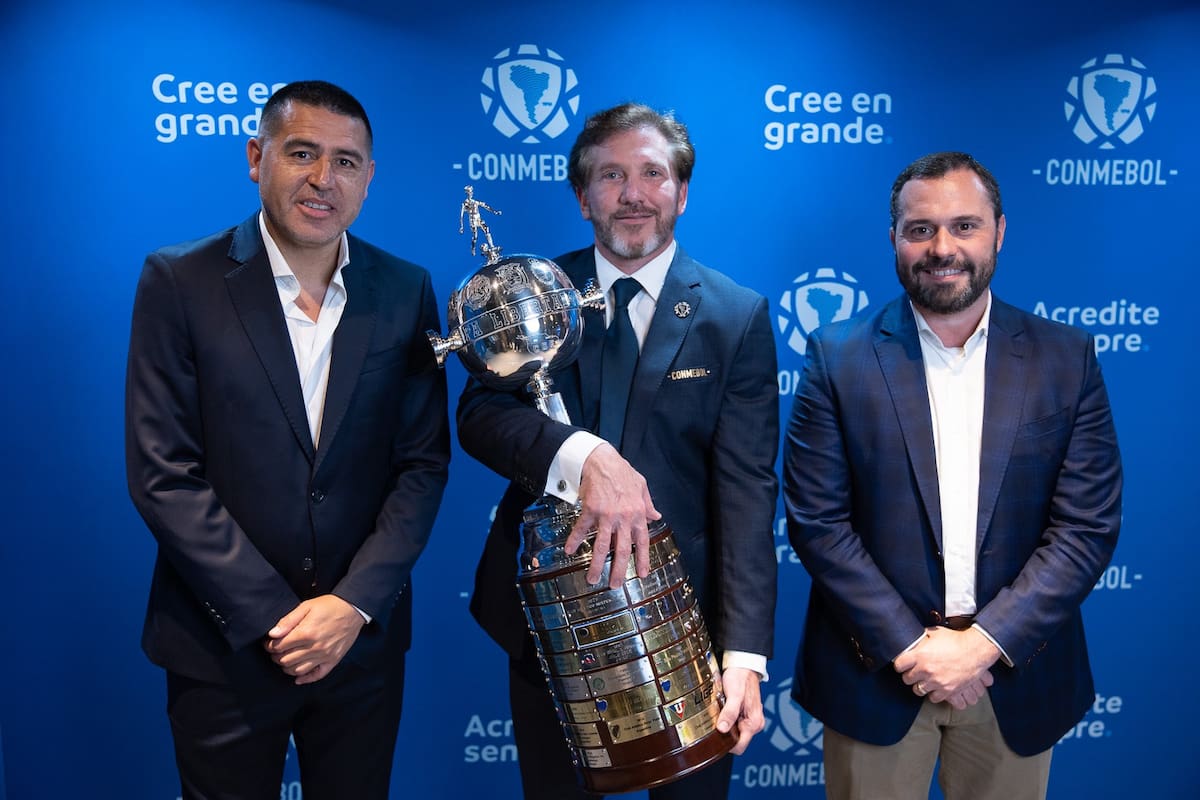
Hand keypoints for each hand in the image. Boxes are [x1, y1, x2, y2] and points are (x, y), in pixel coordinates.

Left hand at [264, 595, 365, 684]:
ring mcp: (325, 656)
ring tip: (285, 660)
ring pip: (298, 670)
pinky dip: (305, 679)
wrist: (354, 609)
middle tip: (275, 651)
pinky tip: (298, 677)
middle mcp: (315, 647)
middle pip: (286, 660)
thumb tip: (272, 634)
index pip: (279, 647)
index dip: (269, 646)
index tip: (268, 643)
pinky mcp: (333, 660)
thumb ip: (288, 620)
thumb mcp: (307, 606)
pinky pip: (317, 675)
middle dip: (276, 657)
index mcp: (306, 633)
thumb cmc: (329, 606)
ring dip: (286, 667)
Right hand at [564, 444, 660, 586]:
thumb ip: (649, 504)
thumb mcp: (642, 486)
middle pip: (621, 550)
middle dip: (618, 570)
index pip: (642, 542)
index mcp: (638, 514)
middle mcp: (623, 518)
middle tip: (614, 585)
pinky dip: (574, 540)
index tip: (642, 574)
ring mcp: (606, 516)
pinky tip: (569, 550)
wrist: (602, 460)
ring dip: (596, 564)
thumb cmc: (623, 472)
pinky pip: (582, 529)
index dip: (643, 559)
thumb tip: (656, 516)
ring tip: (592, 579)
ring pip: (601, 546)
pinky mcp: (590, 511)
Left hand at [716, 667, 764, 754]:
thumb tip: (722, 729)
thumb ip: (729, 713)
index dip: (727, 745)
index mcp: (754, 722)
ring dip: (725, 725)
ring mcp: (749, 719)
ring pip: (734, 732)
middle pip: (736, 740)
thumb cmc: (741, 677)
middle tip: (716, 720)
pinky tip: (722, 710)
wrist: (743, 666)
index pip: (740, 746)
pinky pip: (733, 723)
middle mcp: (754, 723)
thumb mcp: (734, 695)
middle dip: (725, 734)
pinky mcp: (744, 714)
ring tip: (719, 712)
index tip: (715, 738)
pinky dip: (726, 719)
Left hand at [893, 626, 999, 708]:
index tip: (902, 665)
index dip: (900, 665)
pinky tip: (935, 688)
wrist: (976, 650)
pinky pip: (933, 698)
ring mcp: (936, 681)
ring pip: (918, 690)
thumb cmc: (956, 640)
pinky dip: (933, 694)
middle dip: (909, 676)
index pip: (898, 665)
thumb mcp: (935, 633)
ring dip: (920, 686)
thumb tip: (914, 638)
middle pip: (907, 679)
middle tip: (913, 673)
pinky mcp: (947, 690)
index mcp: (919, 655)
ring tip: (924, 681)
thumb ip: (922, 638)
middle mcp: (925, 669)